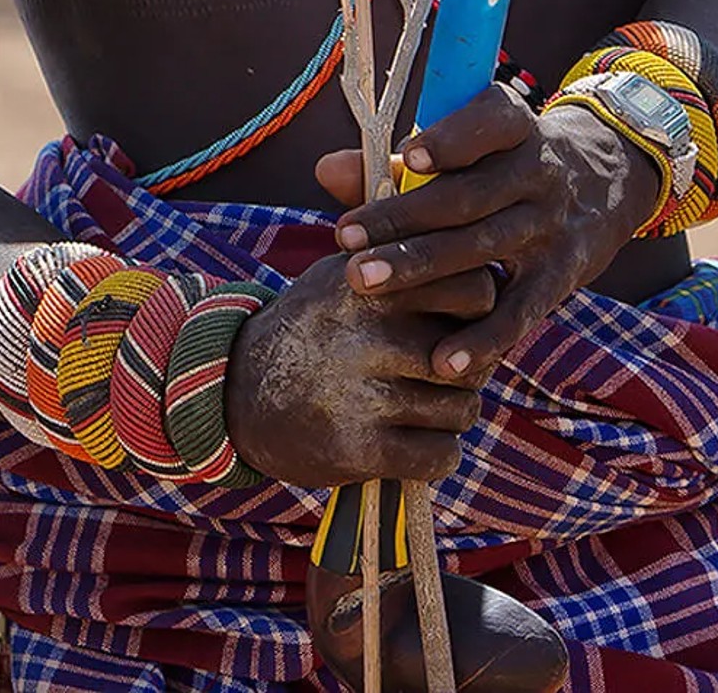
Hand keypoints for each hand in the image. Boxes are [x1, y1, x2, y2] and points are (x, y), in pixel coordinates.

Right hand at [226, 253, 498, 484]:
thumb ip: (404, 262)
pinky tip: (406, 444)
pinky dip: (433, 456)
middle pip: (473, 358)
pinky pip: (442, 455)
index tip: (456, 324)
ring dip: (447, 416)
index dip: (478, 313)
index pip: (474, 290)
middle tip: (434, 374)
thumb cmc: (310, 332)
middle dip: (465, 372)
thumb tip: (484, 263)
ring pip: (462, 410)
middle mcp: (364, 336)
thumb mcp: (341, 277)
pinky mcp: (360, 448)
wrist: (234, 395)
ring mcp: (362, 394)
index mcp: (365, 287)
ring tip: (410, 408)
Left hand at [317, 84, 663, 378]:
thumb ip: (393, 162)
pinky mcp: (563, 275)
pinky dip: (483, 338)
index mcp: (514, 126)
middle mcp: (539, 172)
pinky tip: (443, 361)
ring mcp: (553, 225)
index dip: (453, 140)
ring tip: (363, 283)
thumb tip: (325, 170)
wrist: (606, 181)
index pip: (492, 122)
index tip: (408, 157)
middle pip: (466, 196)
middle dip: (402, 219)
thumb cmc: (500, 162)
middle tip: (343, 241)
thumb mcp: (467, 147)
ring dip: (421, 269)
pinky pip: (522, 310)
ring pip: (483, 247)